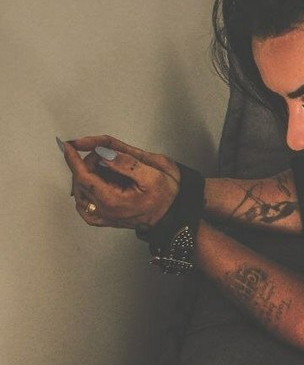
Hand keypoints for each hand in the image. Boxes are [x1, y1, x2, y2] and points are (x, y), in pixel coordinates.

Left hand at [59, 135, 181, 230]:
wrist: (174, 214)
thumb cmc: (167, 196)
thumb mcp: (153, 173)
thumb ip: (125, 162)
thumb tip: (102, 153)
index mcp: (113, 201)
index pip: (83, 176)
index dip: (73, 158)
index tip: (67, 145)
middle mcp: (104, 212)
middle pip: (80, 180)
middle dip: (89, 163)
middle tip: (108, 155)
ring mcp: (102, 217)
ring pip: (80, 190)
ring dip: (89, 175)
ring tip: (110, 170)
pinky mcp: (103, 220)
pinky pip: (84, 204)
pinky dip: (85, 190)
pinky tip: (97, 184)